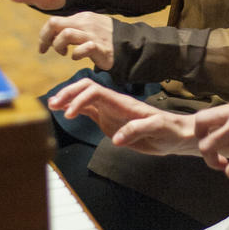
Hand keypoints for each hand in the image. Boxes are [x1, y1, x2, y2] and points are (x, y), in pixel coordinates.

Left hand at [39, 12, 113, 69]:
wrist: (129, 45)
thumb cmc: (105, 39)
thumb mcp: (88, 28)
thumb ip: (73, 28)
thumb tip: (54, 35)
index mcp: (81, 18)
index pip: (54, 21)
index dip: (44, 35)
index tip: (43, 47)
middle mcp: (85, 23)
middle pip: (55, 24)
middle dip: (45, 38)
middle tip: (46, 50)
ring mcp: (93, 34)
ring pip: (66, 34)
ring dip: (59, 46)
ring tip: (64, 53)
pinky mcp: (100, 47)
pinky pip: (83, 48)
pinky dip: (76, 54)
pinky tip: (77, 57)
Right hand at [47, 78, 197, 155]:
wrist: (176, 135)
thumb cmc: (170, 130)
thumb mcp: (158, 129)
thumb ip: (137, 130)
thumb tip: (116, 139)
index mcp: (123, 103)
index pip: (95, 92)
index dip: (80, 99)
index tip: (71, 114)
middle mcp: (113, 104)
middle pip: (85, 90)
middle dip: (68, 94)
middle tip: (53, 104)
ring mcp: (110, 112)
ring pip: (83, 99)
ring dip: (68, 100)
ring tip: (52, 106)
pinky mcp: (109, 122)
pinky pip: (88, 111)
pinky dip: (75, 110)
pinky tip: (65, 113)